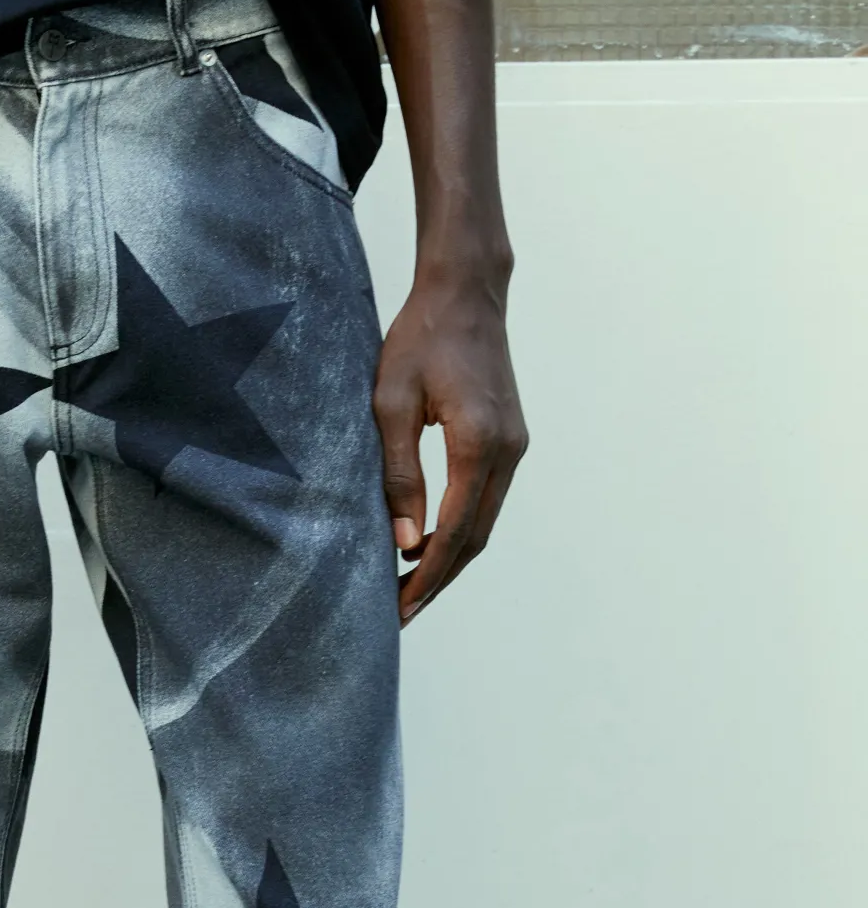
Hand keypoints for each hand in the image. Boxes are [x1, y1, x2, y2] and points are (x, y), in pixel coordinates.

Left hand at [372, 268, 526, 625]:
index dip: (427, 576)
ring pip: (484, 524)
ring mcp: (516, 447)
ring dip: (450, 560)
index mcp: (478, 442)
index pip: (455, 530)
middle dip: (437, 581)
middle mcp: (508, 450)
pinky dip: (460, 532)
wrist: (465, 292)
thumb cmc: (419, 340)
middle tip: (400, 614)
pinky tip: (428, 547)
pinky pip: (486, 501)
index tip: (400, 610)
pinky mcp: (511, 441)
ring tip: (409, 590)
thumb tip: (406, 543)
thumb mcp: (390, 405)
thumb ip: (398, 475)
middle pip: (476, 538)